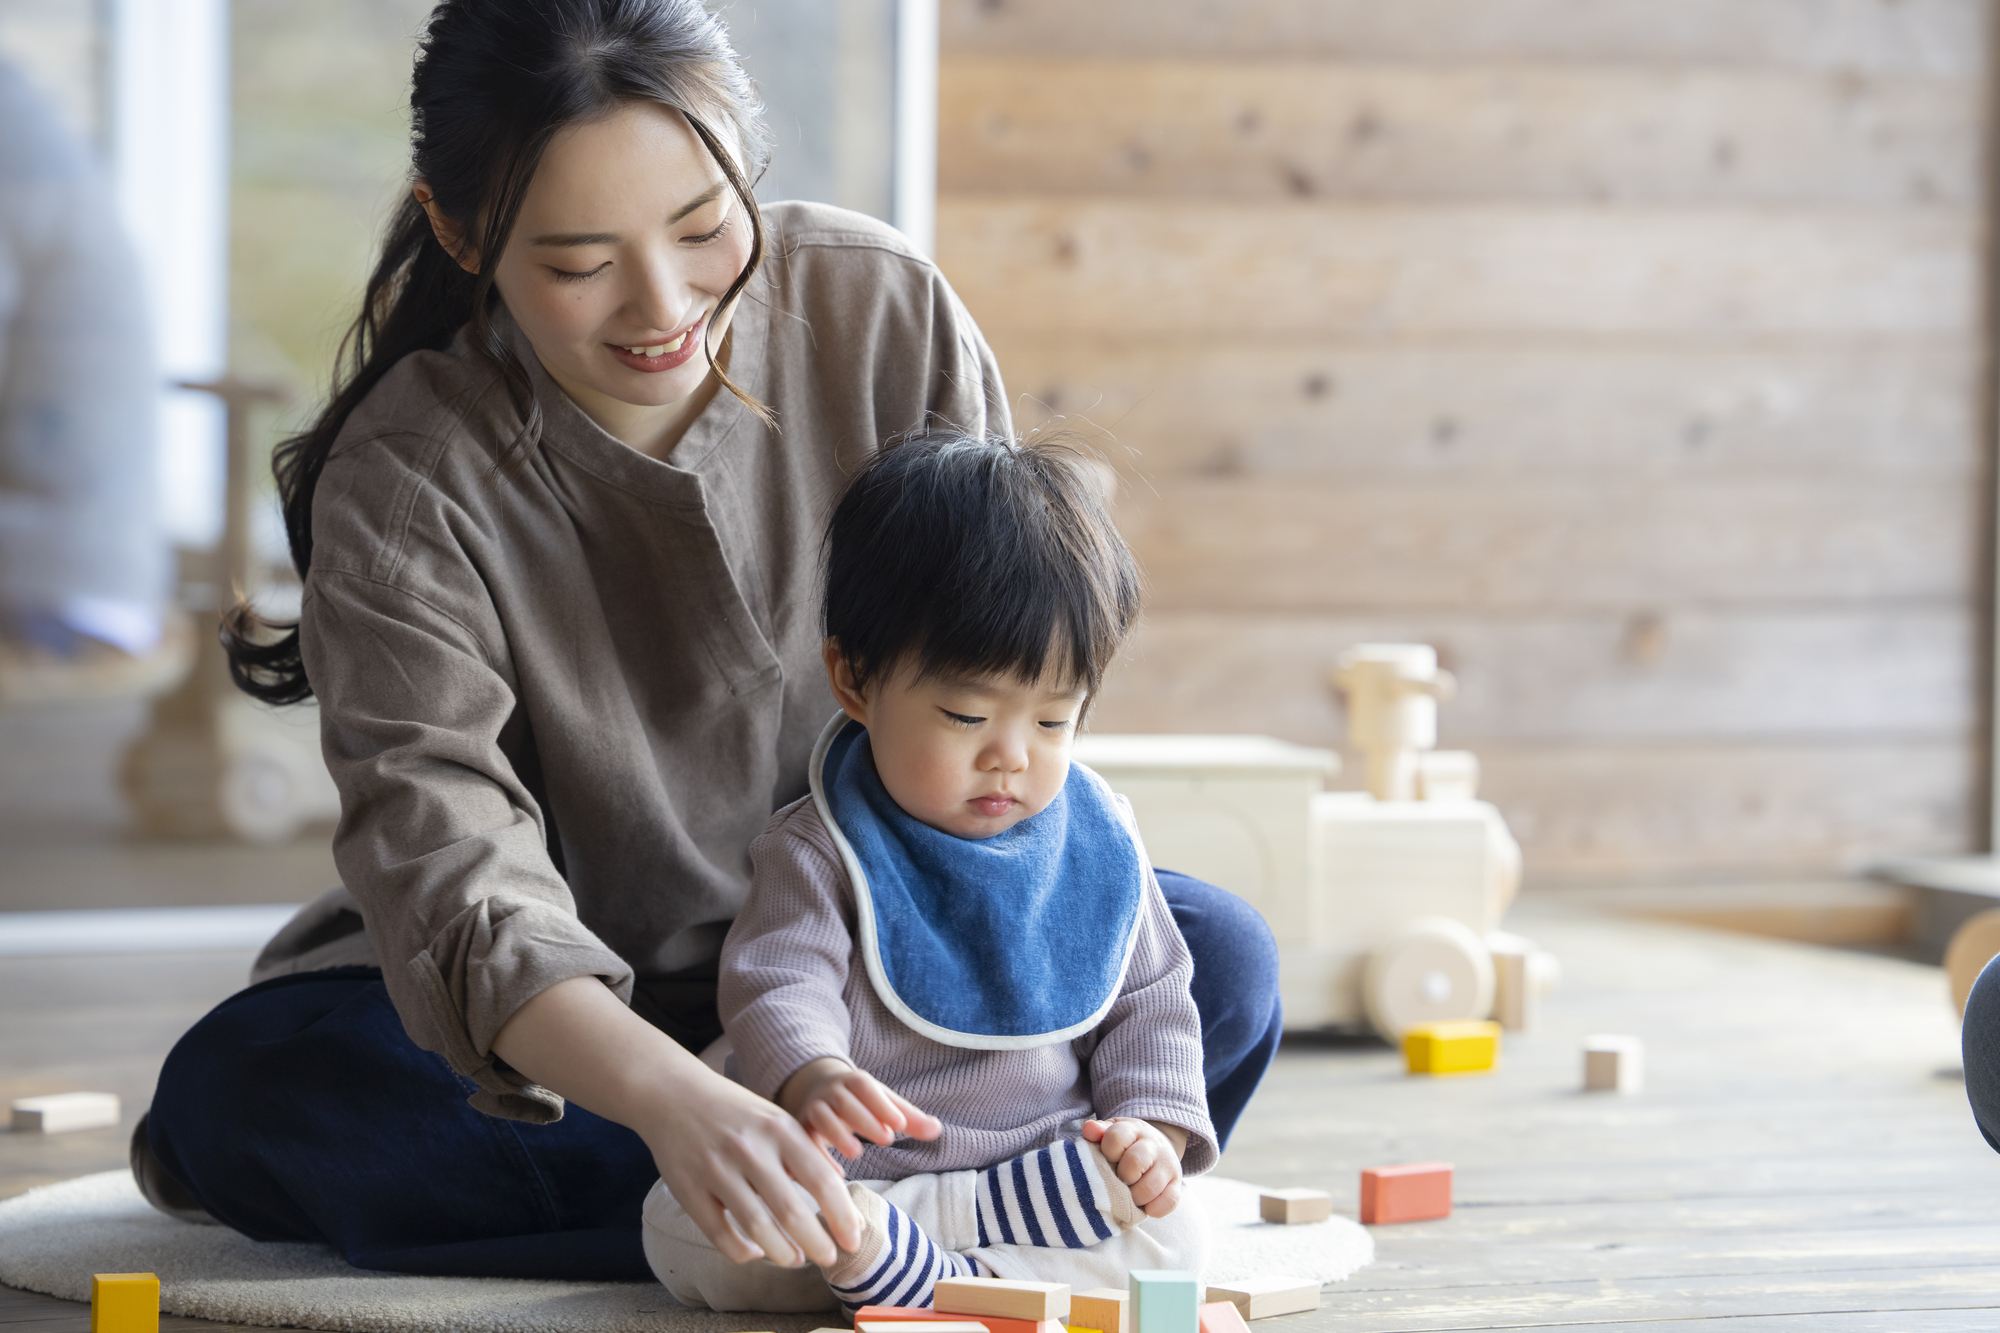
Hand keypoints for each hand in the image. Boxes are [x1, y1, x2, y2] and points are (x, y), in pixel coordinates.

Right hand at [491, 976, 860, 1268]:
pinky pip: (719, 1234)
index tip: (853, 1240)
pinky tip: (755, 1252)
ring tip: (796, 1259)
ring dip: (782, 1253)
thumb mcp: (776, 1120)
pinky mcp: (687, 1189)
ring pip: (756, 1227)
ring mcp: (716, 1170)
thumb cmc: (735, 1113)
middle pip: (791, 1211)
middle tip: (830, 1259)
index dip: (841, 1216)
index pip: (821, 1181)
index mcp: (779, 1129)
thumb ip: (806, 1155)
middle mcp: (749, 1149)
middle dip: (817, 1243)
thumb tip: (842, 1195)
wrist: (672, 1094)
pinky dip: (741, 1251)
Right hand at [779, 1056, 942, 1161]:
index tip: (900, 1125)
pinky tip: (836, 1174)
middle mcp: (830, 1092)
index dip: (881, 1104)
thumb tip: (938, 1130)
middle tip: (887, 1140)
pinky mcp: (800, 1128)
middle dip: (865, 1119)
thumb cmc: (859, 1101)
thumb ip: (909, 1117)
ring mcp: (813, 1109)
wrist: (815, 1090)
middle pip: (844, 1101)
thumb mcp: (882, 1103)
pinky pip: (804, 1140)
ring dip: (838, 1135)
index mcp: (853, 1082)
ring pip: (821, 1117)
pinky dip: (818, 1156)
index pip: (865, 1086)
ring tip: (857, 1154)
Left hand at [1080, 1117, 1186, 1217]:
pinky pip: (1169, 1201)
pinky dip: (1154, 1209)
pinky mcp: (1177, 1183)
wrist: (1156, 1145)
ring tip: (1128, 1196)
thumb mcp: (1111, 1132)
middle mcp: (1153, 1145)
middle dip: (1121, 1178)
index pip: (1117, 1138)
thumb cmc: (1126, 1144)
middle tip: (1118, 1182)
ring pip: (1150, 1187)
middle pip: (1135, 1162)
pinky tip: (1144, 1206)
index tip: (1108, 1161)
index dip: (1108, 1153)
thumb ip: (1098, 1132)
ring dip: (1134, 1198)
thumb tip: (1089, 1129)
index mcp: (1133, 1130)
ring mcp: (1168, 1164)